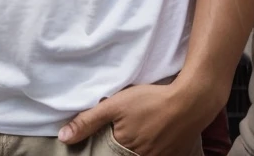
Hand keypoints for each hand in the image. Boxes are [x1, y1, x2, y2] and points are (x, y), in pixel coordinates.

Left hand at [58, 80, 220, 155]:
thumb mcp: (115, 105)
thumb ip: (89, 121)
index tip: (103, 140)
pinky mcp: (174, 154)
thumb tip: (63, 137)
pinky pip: (158, 154)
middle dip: (120, 147)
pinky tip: (154, 134)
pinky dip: (152, 148)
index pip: (108, 155)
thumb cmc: (150, 101)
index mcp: (125, 151)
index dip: (103, 148)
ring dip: (136, 147)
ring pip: (141, 154)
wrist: (190, 102)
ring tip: (138, 131)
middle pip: (125, 155)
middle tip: (124, 130)